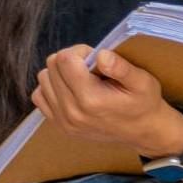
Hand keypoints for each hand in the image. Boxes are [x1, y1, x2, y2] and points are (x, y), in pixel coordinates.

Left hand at [31, 44, 182, 153]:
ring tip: (81, 78)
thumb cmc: (143, 103)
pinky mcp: (60, 127)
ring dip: (59, 72)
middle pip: (52, 66)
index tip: (93, 58)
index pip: (65, 59)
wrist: (142, 132)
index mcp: (91, 100)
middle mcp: (73, 113)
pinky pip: (39, 97)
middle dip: (70, 59)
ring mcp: (64, 122)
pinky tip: (70, 89)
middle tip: (90, 68)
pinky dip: (51, 87)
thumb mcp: (142, 81)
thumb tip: (100, 55)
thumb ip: (121, 67)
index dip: (79, 51)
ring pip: (43, 79)